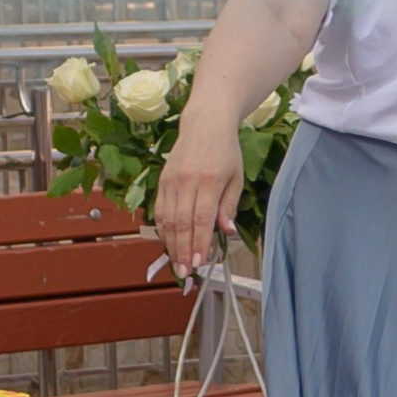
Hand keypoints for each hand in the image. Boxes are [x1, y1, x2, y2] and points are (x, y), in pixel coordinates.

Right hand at [154, 111, 243, 279]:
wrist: (205, 123)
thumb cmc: (226, 151)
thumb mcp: (236, 177)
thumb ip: (229, 206)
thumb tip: (226, 231)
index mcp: (209, 180)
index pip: (201, 218)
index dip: (199, 243)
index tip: (200, 263)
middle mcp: (187, 181)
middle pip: (182, 223)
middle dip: (183, 251)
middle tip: (186, 272)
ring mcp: (171, 180)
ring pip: (167, 219)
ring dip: (171, 244)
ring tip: (177, 264)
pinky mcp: (162, 180)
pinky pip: (160, 209)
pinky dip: (163, 229)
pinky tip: (168, 243)